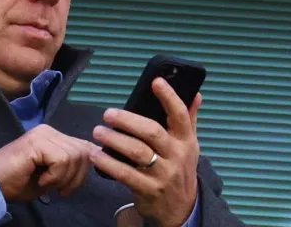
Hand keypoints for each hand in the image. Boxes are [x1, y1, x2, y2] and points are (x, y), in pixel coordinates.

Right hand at [0, 124, 97, 201]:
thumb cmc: (18, 182)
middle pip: (83, 153)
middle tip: (57, 189)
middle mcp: (49, 130)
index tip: (67, 187)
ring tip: (46, 183)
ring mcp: (42, 134)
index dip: (82, 171)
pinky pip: (61, 160)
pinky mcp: (36, 141)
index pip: (85, 147)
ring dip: (63, 178)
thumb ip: (71, 165)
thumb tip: (95, 158)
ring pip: (74, 156)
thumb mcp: (52, 176)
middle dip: (75, 178)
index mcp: (54, 136)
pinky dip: (55, 176)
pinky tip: (41, 180)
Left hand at [90, 77, 201, 226]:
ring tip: (97, 131)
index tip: (156, 82)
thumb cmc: (179, 168)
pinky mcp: (148, 190)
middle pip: (152, 132)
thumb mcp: (189, 145)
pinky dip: (108, 163)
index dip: (169, 97)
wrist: (180, 209)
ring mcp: (163, 174)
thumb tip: (195, 93)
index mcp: (185, 141)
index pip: (180, 115)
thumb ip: (189, 119)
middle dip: (128, 120)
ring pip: (136, 152)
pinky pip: (125, 174)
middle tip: (108, 114)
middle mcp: (176, 156)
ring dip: (114, 140)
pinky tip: (96, 154)